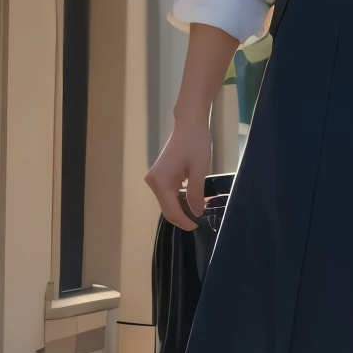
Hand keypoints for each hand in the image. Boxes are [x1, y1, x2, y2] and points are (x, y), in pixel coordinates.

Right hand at [145, 112, 215, 230]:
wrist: (188, 125)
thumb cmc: (195, 144)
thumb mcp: (199, 171)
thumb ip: (196, 194)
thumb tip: (196, 213)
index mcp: (161, 182)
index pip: (172, 211)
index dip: (185, 222)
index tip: (198, 227)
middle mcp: (153, 182)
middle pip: (167, 209)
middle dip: (182, 218)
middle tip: (200, 222)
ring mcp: (154, 179)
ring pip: (167, 203)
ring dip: (181, 210)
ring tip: (198, 212)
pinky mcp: (158, 176)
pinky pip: (168, 195)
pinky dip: (178, 201)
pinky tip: (191, 201)